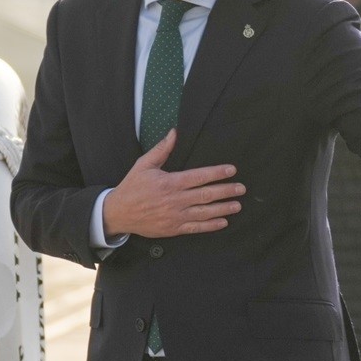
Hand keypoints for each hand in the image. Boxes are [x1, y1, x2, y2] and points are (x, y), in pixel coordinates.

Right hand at [102, 129, 243, 238]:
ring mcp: (175, 216)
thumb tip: (174, 132)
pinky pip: (196, 228)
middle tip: (241, 188)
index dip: (217, 173)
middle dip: (226, 191)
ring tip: (237, 205)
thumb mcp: (144, 165)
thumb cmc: (132, 187)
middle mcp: (175, 200)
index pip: (199, 177)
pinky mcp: (174, 228)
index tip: (231, 170)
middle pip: (206, 195)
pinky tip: (223, 222)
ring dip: (223, 208)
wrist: (118, 213)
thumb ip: (162, 149)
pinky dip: (211, 226)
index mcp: (170, 182)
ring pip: (205, 213)